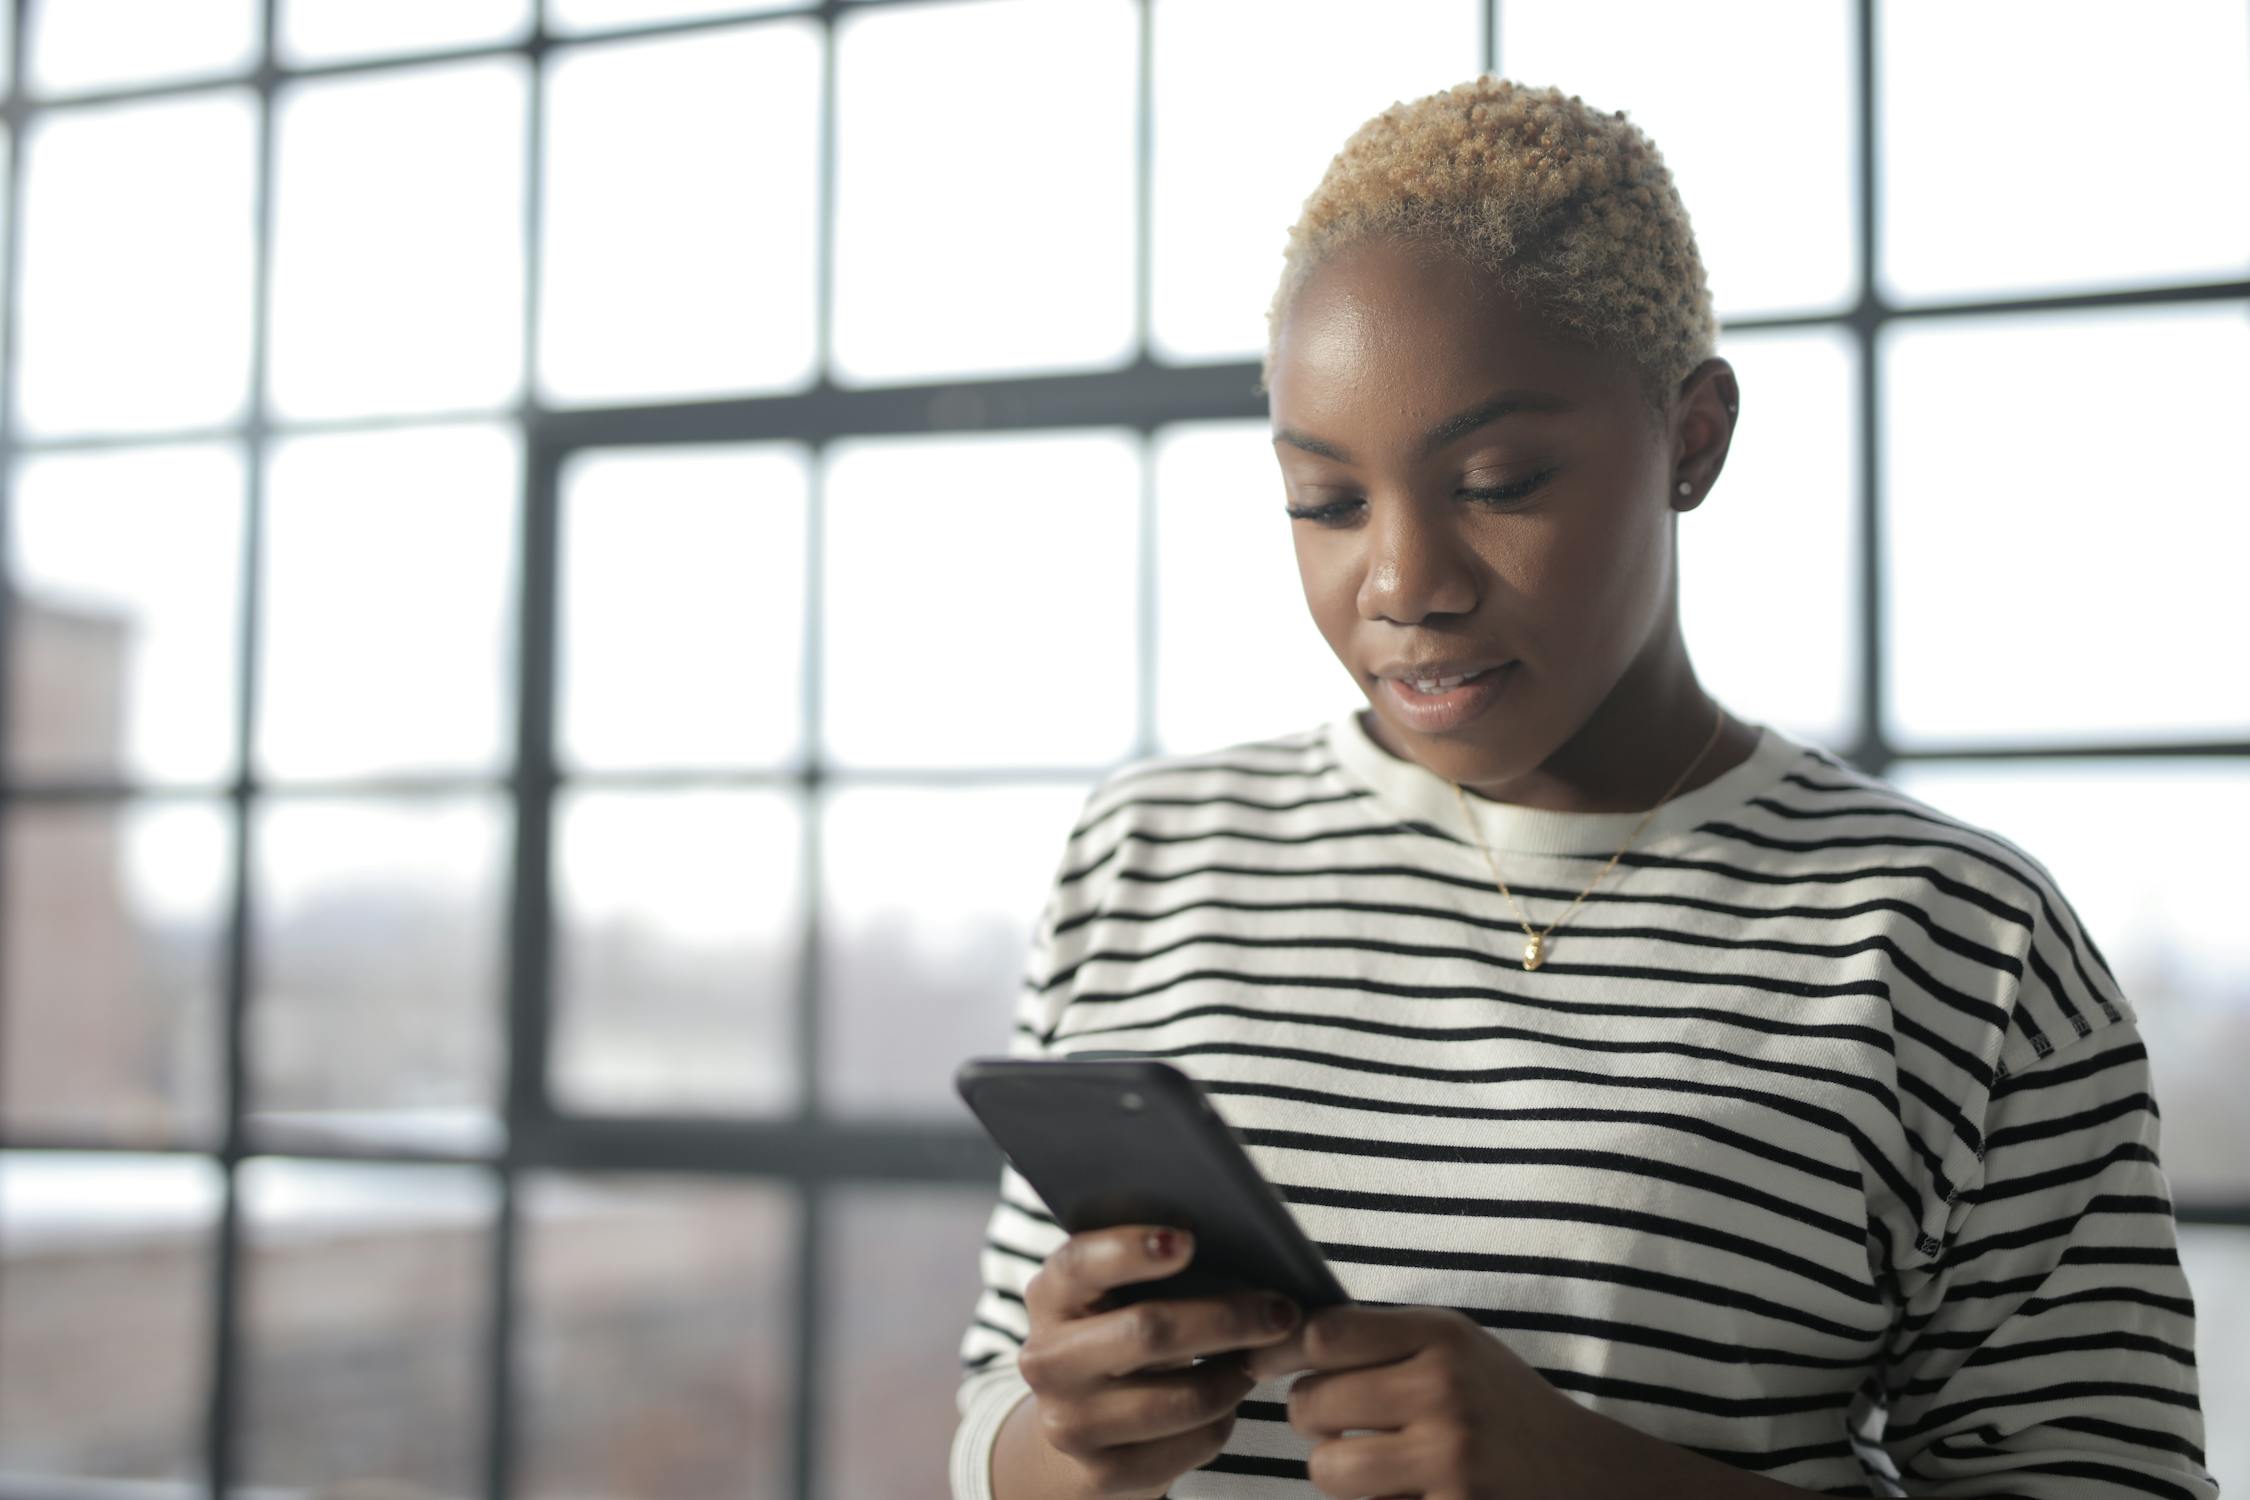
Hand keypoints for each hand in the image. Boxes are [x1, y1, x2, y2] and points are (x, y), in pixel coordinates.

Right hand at [1015, 1225, 1305, 1499]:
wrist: (1081, 1422)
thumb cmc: (1121, 1333)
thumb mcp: (1118, 1294)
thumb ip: (1159, 1267)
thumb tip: (1247, 1251)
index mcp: (1050, 1296)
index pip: (1080, 1263)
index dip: (1130, 1250)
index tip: (1188, 1240)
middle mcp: (1047, 1360)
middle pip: (1148, 1331)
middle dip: (1227, 1318)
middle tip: (1281, 1311)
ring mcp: (1069, 1424)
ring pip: (1183, 1398)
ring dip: (1236, 1375)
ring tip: (1258, 1357)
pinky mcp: (1102, 1474)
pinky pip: (1193, 1443)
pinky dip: (1225, 1419)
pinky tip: (1228, 1398)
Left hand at [1242, 1303, 1591, 1499]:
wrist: (1587, 1476)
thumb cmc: (1501, 1404)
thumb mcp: (1456, 1347)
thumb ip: (1381, 1339)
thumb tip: (1279, 1340)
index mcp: (1442, 1337)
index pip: (1323, 1334)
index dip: (1280, 1351)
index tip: (1265, 1364)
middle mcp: (1444, 1393)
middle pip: (1312, 1404)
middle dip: (1309, 1418)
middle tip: (1332, 1422)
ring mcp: (1450, 1461)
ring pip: (1328, 1470)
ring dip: (1333, 1471)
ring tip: (1365, 1462)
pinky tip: (1403, 1492)